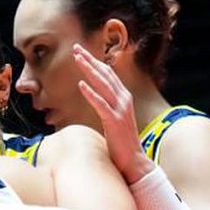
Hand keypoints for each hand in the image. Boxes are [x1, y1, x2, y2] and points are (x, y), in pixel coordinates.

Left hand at [73, 44, 154, 183]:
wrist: (134, 161)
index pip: (108, 74)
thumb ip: (108, 107)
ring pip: (103, 85)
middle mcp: (124, 99)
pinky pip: (100, 104)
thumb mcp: (114, 119)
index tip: (81, 52)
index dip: (95, 62)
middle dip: (90, 60)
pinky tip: (81, 85)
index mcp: (123, 97)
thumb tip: (98, 100)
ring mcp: (120, 109)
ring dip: (89, 70)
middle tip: (76, 48)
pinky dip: (91, 93)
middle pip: (105, 74)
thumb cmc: (121, 142)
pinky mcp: (115, 121)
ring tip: (77, 59)